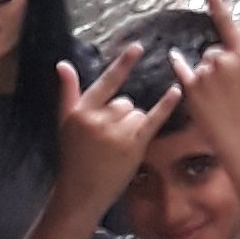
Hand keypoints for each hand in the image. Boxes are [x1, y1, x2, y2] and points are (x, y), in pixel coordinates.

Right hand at [52, 46, 178, 219]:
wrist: (81, 191)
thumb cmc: (74, 155)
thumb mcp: (66, 122)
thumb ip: (68, 92)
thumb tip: (63, 64)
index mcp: (83, 111)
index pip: (107, 82)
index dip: (123, 64)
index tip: (137, 47)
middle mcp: (100, 119)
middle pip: (125, 102)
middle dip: (121, 116)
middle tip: (107, 139)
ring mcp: (118, 133)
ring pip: (137, 113)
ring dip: (132, 126)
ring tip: (117, 147)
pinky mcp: (134, 146)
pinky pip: (153, 119)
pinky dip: (166, 105)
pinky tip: (176, 91)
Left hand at [159, 0, 239, 170]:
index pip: (227, 24)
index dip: (216, 3)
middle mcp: (222, 61)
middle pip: (214, 51)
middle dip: (220, 64)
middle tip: (230, 87)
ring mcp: (206, 74)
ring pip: (202, 64)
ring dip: (207, 74)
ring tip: (218, 97)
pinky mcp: (192, 87)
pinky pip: (182, 69)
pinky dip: (178, 64)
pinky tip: (174, 58)